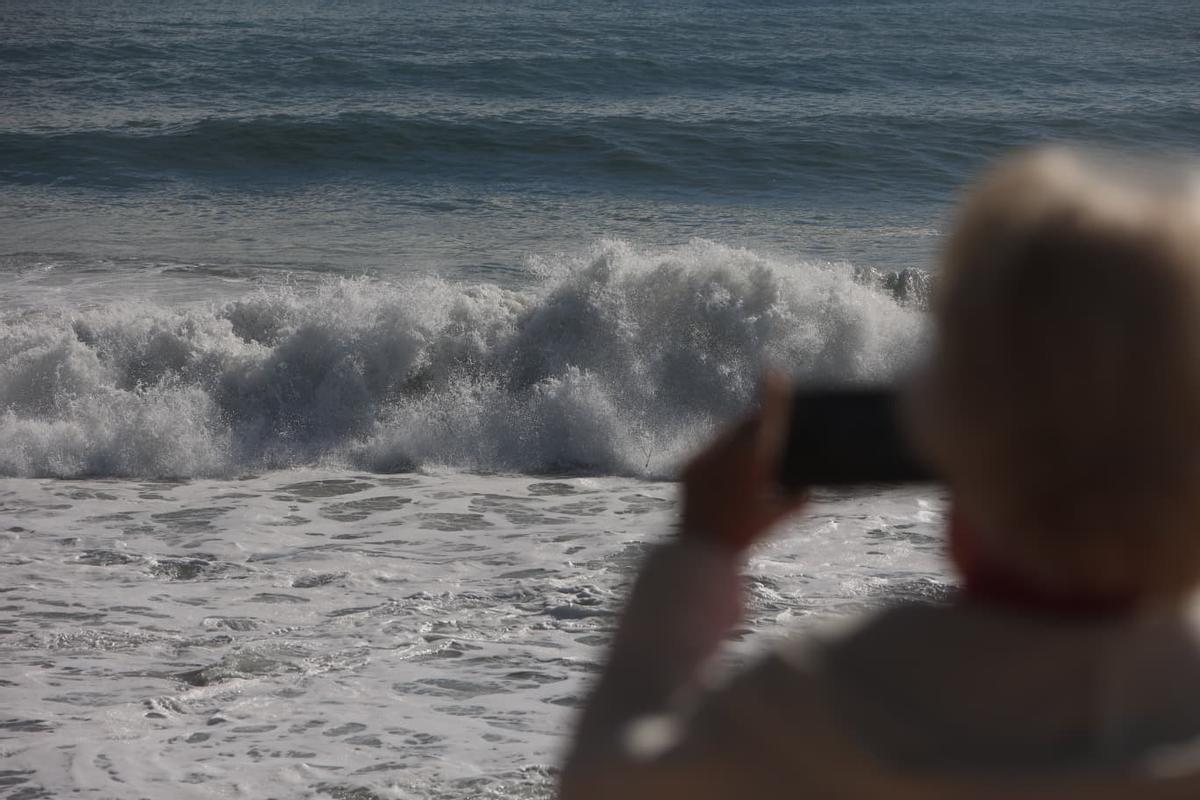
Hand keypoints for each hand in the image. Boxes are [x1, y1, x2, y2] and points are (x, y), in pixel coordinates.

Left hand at [680, 373, 807, 551]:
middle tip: (767, 425)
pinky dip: (719, 457)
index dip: (772, 394)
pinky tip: (726, 471)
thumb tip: (809, 488)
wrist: (700, 550)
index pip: (766, 419)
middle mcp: (725, 453)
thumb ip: (799, 499)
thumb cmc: (746, 535)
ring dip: (737, 441)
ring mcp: (703, 458)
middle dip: (756, 423)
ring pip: (724, 437)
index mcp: (751, 460)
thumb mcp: (779, 517)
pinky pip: (707, 452)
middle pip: (744, 425)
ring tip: (747, 455)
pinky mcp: (687, 467)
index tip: (775, 372)